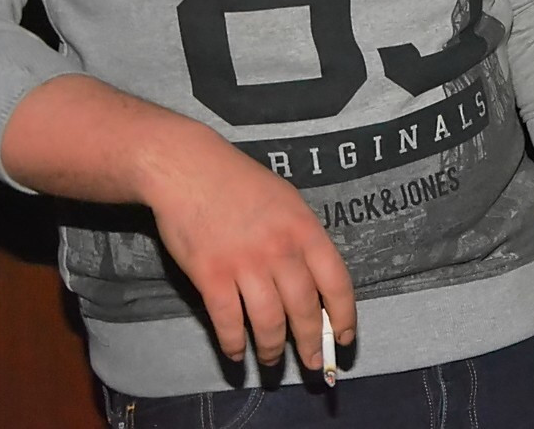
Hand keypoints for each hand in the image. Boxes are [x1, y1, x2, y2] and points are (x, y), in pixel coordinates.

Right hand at [140, 127, 354, 370]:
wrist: (189, 169)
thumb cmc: (241, 184)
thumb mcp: (288, 201)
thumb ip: (304, 238)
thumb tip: (316, 281)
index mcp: (306, 230)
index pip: (336, 282)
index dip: (343, 316)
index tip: (344, 339)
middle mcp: (281, 250)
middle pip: (303, 309)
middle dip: (311, 343)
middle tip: (315, 365)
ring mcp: (245, 264)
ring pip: (268, 322)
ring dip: (273, 350)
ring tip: (274, 362)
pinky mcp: (210, 275)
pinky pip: (227, 322)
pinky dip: (234, 344)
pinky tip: (237, 354)